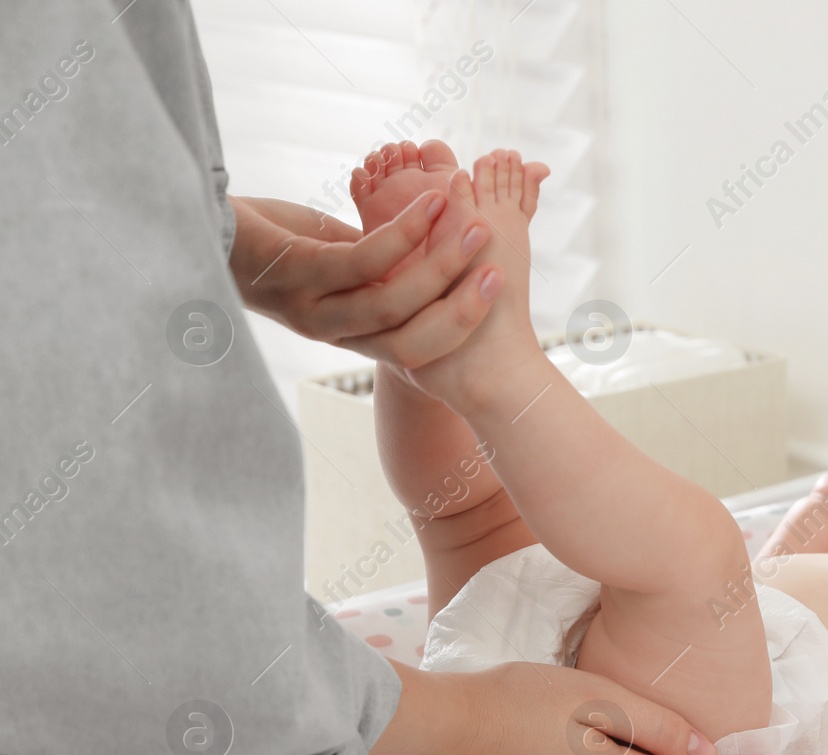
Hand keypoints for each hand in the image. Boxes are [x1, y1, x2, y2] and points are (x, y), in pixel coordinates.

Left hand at [227, 190, 498, 368]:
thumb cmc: (272, 237)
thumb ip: (381, 264)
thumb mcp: (335, 255)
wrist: (198, 220)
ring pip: (393, 304)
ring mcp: (311, 307)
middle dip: (463, 309)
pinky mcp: (297, 273)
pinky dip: (404, 233)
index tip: (499, 285)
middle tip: (500, 269)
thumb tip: (429, 252)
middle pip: (412, 342)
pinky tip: (430, 203)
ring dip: (442, 264)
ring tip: (475, 224)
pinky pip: (363, 260)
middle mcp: (330, 332)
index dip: (462, 323)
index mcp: (347, 333)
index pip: (418, 349)